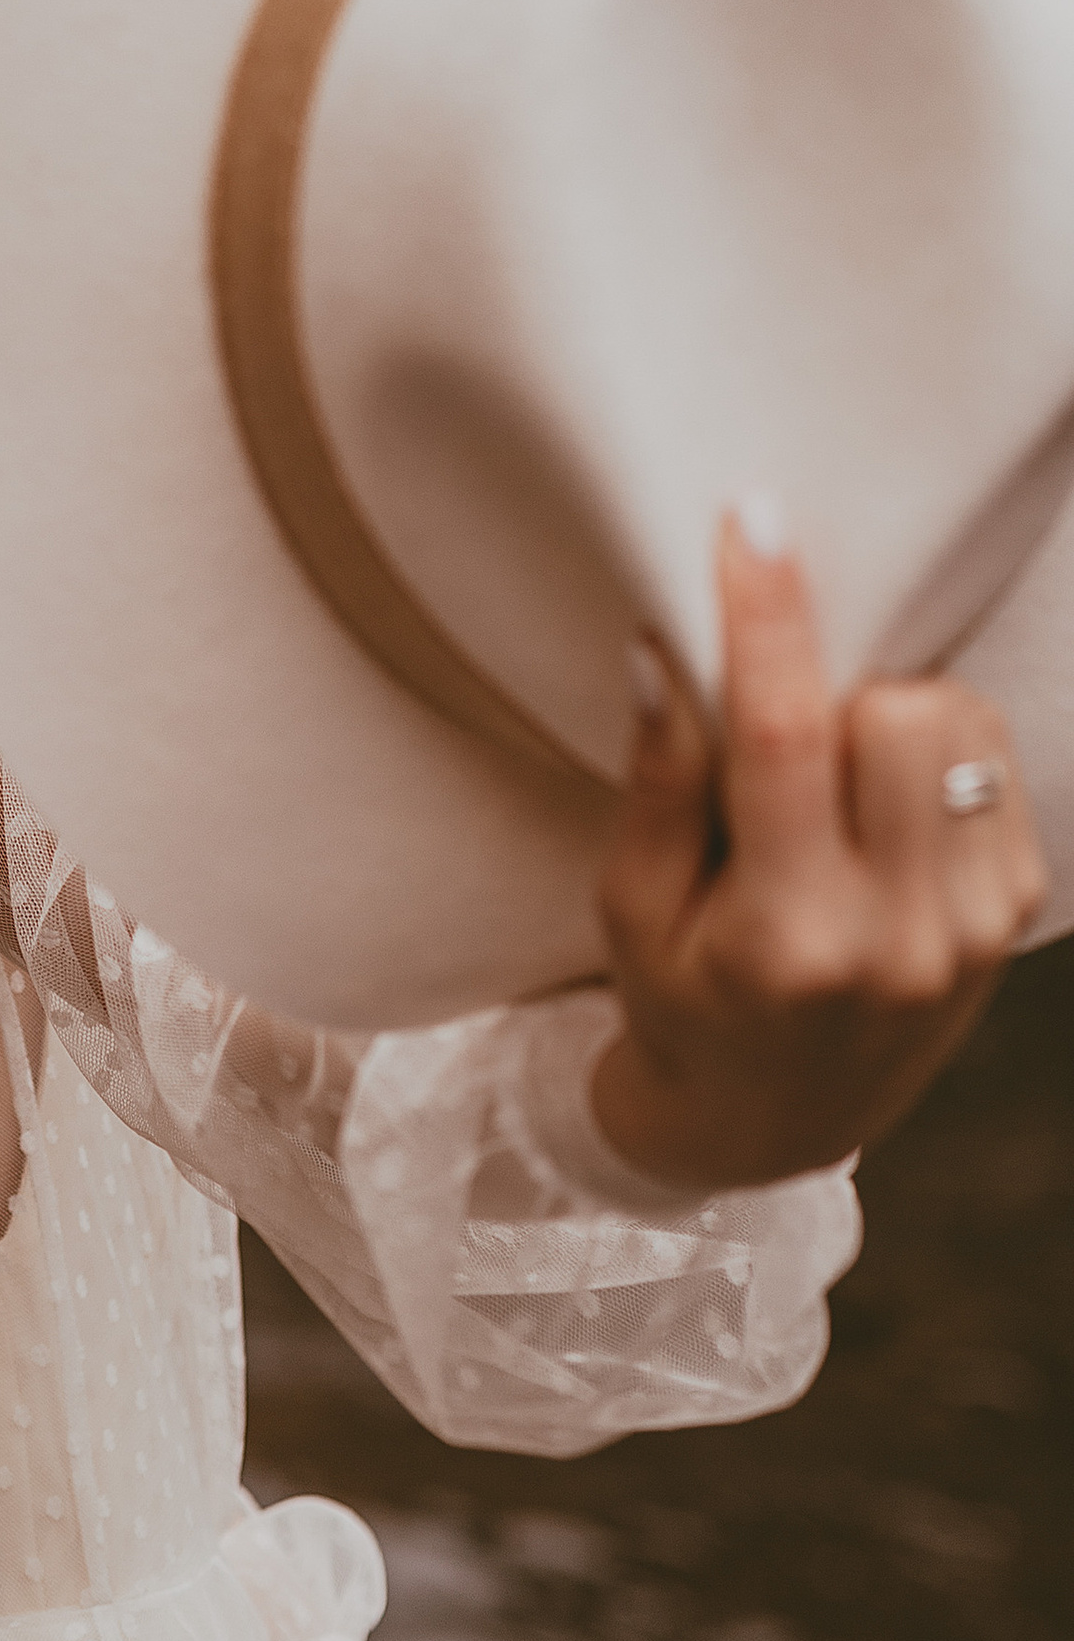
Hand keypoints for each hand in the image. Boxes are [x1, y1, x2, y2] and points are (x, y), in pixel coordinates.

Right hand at [591, 506, 1048, 1193]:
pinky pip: (992, 762)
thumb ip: (658, 778)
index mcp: (785, 939)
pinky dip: (934, 747)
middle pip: (898, 715)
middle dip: (838, 681)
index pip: (785, 738)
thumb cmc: (680, 998)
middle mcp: (897, 938)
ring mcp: (971, 932)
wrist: (771, 1121)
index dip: (769, 615)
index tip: (751, 519)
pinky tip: (880, 792)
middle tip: (785, 715)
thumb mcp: (629, 902)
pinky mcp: (1012, 916)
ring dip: (892, 707)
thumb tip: (664, 647)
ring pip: (959, 727)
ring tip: (835, 759)